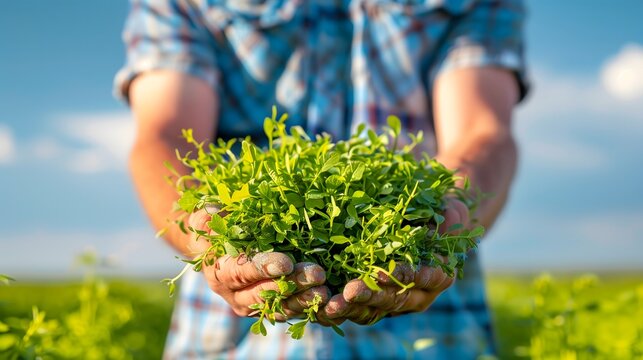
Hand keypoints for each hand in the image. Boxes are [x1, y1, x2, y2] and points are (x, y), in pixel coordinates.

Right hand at [187, 209, 330, 318]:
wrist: (218, 248)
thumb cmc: (215, 226)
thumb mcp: (205, 218)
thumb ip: (207, 217)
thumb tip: (215, 212)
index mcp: (219, 274)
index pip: (240, 273)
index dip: (262, 268)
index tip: (286, 263)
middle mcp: (236, 296)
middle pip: (265, 295)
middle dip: (292, 285)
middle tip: (317, 274)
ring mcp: (256, 306)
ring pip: (282, 308)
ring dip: (305, 300)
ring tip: (326, 290)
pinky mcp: (274, 309)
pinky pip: (293, 311)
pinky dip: (312, 308)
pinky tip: (331, 301)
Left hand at [317, 198, 468, 325]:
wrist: (425, 228)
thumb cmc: (437, 213)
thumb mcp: (448, 208)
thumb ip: (450, 213)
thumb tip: (450, 213)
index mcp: (439, 274)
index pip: (425, 278)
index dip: (404, 275)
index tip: (382, 271)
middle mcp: (419, 295)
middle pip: (395, 299)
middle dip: (372, 295)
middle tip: (350, 291)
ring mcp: (396, 302)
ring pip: (374, 311)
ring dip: (352, 309)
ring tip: (331, 305)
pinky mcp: (375, 303)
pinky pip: (357, 312)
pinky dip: (340, 311)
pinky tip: (321, 307)